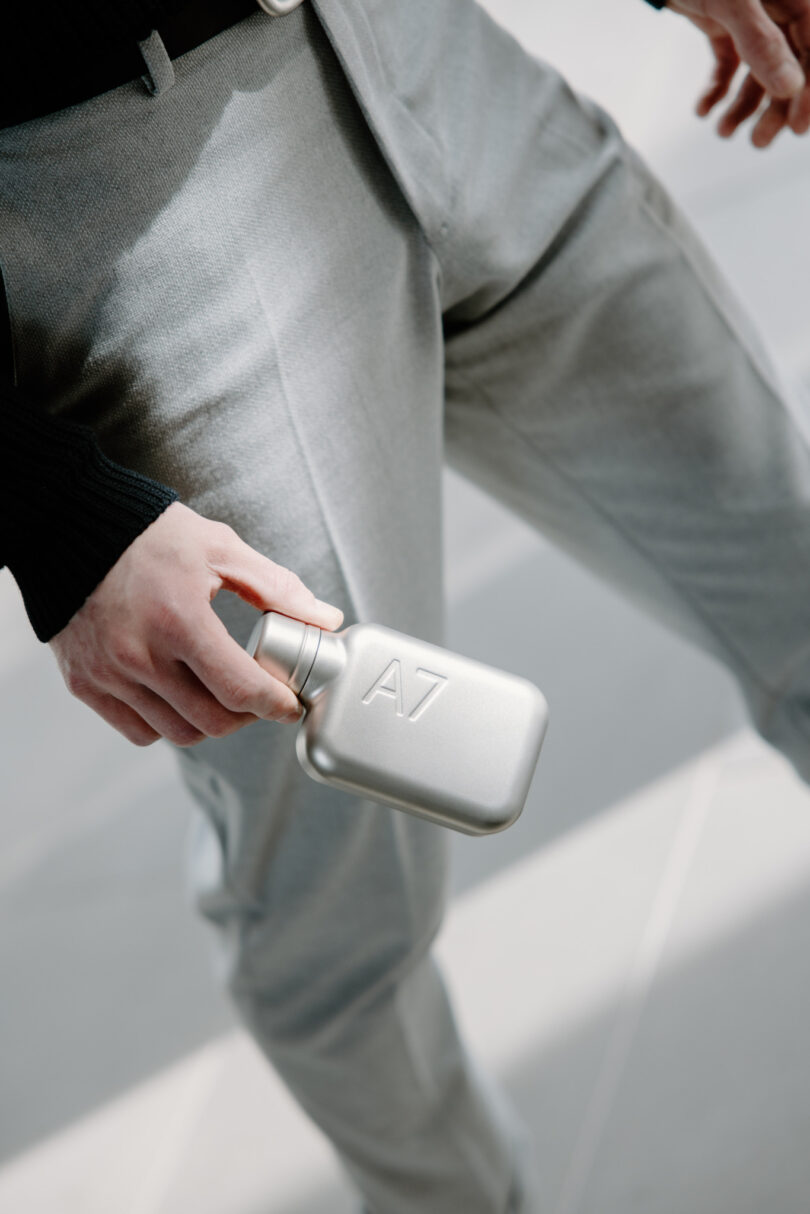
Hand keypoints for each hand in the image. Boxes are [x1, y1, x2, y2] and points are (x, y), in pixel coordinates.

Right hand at [49, 502, 343, 746]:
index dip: (276, 704)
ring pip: (177, 733)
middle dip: (248, 717)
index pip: (240, 689)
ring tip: (222, 696)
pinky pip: (138, 731)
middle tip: (261, 698)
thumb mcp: (221, 549)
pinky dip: (166, 724)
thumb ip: (276, 588)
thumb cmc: (146, 535)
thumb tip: (324, 619)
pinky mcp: (85, 684)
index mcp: (178, 619)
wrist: (68, 527)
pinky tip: (180, 695)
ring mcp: (109, 675)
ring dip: (210, 723)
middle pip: (212, 721)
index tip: (290, 703)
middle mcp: (139, 655)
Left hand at [665, 0, 809, 144]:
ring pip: (761, 70)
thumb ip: (761, 43)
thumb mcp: (732, 3)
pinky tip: (703, 111)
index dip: (809, 90)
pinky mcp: (726, 24)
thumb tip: (789, 89)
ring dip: (744, 106)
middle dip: (775, 107)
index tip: (797, 126)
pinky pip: (730, 63)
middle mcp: (779, 6)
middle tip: (759, 143)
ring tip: (724, 132)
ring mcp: (753, 16)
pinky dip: (718, 89)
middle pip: (791, 64)